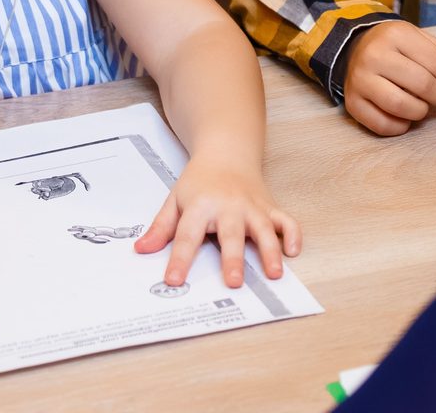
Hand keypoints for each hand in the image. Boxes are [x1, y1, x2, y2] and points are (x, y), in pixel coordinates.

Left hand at [133, 154, 300, 288]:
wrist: (226, 153)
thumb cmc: (200, 182)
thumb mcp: (175, 200)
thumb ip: (161, 227)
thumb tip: (141, 249)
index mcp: (201, 206)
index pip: (187, 236)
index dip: (180, 259)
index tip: (174, 280)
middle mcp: (228, 207)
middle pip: (231, 234)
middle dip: (233, 259)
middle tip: (235, 282)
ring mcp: (252, 207)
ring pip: (264, 229)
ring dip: (270, 251)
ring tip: (274, 273)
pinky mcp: (269, 207)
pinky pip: (286, 220)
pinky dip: (293, 234)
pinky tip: (293, 252)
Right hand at [343, 20, 435, 136]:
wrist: (355, 49)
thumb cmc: (393, 48)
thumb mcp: (421, 41)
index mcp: (396, 35)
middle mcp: (375, 55)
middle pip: (421, 85)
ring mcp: (360, 79)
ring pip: (402, 106)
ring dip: (420, 112)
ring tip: (420, 104)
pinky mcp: (352, 102)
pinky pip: (384, 125)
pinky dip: (400, 126)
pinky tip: (402, 115)